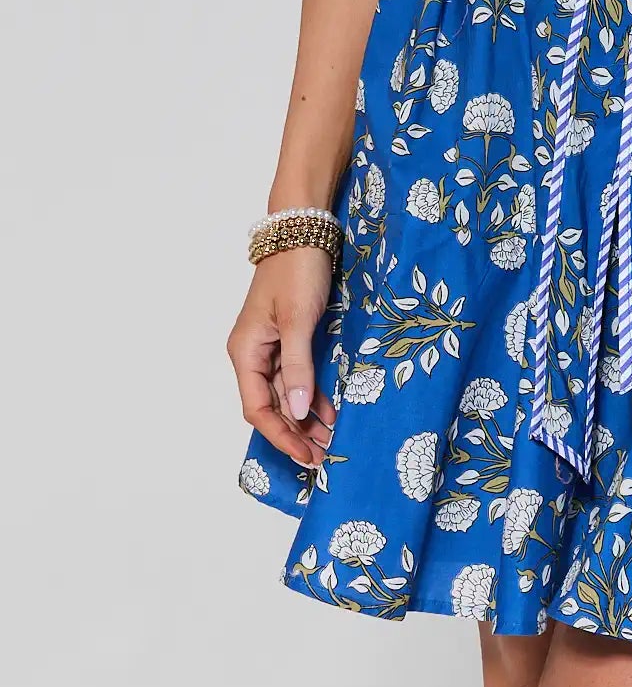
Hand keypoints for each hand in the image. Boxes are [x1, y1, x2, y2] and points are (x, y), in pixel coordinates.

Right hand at [227, 247, 337, 468]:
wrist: (306, 228)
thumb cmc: (298, 270)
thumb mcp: (299, 321)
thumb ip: (299, 368)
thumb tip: (298, 413)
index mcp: (246, 352)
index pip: (258, 408)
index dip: (281, 435)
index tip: (306, 455)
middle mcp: (254, 353)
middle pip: (272, 405)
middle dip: (296, 433)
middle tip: (323, 458)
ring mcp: (272, 345)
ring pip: (287, 393)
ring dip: (306, 417)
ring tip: (330, 441)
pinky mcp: (290, 335)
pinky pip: (298, 374)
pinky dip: (312, 394)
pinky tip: (329, 411)